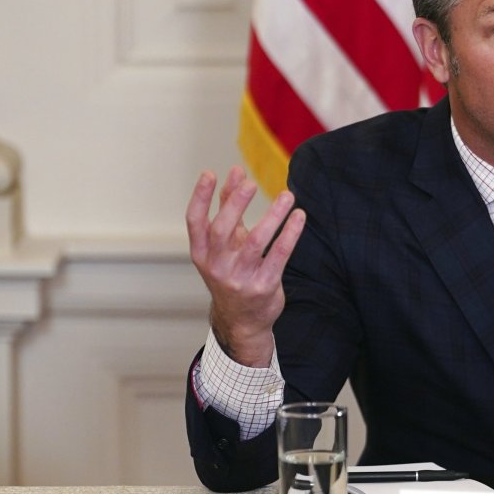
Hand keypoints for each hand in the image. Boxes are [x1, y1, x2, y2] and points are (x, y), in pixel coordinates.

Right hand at [186, 166, 305, 366]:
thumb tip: (234, 173)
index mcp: (202, 254)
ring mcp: (240, 278)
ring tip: (287, 196)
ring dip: (273, 216)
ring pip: (256, 241)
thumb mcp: (225, 244)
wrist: (242, 321)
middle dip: (236, 203)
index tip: (210, 173)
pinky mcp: (264, 286)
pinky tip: (299, 217)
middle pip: (222, 229)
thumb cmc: (233, 272)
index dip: (200, 197)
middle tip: (251, 183)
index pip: (195, 222)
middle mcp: (217, 266)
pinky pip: (279, 255)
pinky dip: (290, 234)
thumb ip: (228, 208)